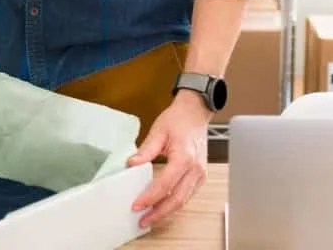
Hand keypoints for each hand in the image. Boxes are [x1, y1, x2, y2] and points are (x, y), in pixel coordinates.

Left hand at [127, 90, 210, 228]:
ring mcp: (200, 173)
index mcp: (185, 157)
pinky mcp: (200, 175)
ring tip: (149, 217)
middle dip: (158, 213)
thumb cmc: (179, 119)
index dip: (150, 198)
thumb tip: (131, 165)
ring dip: (166, 211)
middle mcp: (196, 168)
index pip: (165, 185)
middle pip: (177, 199)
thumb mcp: (158, 131)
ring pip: (184, 201)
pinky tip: (162, 206)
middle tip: (142, 220)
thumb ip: (145, 151)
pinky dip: (174, 204)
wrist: (196, 112)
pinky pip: (188, 195)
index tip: (136, 205)